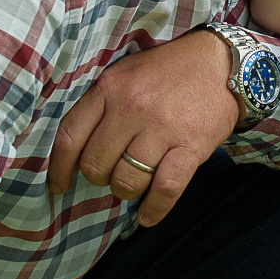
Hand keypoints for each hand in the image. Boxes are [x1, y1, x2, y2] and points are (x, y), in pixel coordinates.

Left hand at [47, 29, 240, 225]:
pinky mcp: (190, 146)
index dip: (59, 169)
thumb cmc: (167, 71)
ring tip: (134, 184)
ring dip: (126, 191)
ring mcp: (162, 128)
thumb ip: (100, 105)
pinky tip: (147, 216)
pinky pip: (164, 189)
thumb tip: (77, 151)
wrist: (221, 62)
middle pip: (95, 165)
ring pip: (126, 181)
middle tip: (111, 173)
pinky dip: (153, 209)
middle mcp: (132, 108)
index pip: (70, 136)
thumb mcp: (125, 74)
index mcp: (109, 88)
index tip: (58, 186)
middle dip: (99, 178)